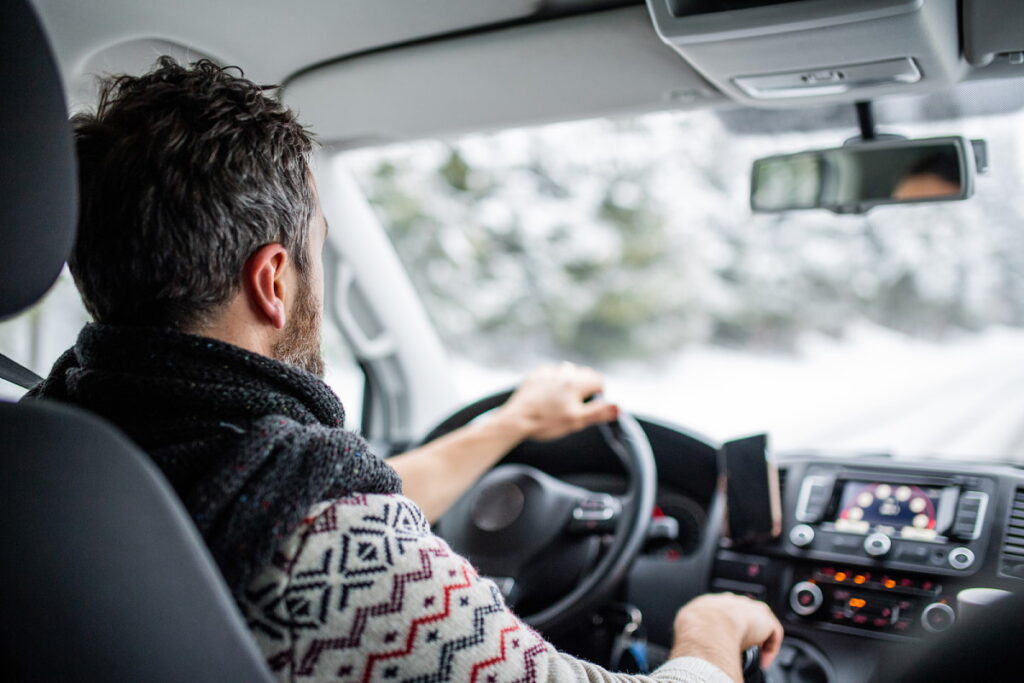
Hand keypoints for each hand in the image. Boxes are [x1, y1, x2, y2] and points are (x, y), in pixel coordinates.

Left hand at [494, 362, 618, 441]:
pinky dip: (554, 380)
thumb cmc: (547, 422)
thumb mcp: (576, 421)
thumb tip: (618, 407)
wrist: (516, 420)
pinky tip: (549, 394)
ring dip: (570, 380)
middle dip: (586, 385)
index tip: (593, 405)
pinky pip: (551, 373)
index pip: (599, 380)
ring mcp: (547, 373)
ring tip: (564, 398)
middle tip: (580, 404)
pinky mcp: (535, 376)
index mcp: (575, 383)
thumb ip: (598, 413)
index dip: (600, 393)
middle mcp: (563, 373)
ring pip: (567, 370)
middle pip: (584, 373)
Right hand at [671, 594, 783, 680]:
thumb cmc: (694, 633)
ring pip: (757, 621)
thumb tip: (689, 652)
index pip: (719, 611)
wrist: (707, 628)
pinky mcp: (764, 618)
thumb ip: (691, 636)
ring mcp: (747, 607)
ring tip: (755, 653)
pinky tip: (764, 661)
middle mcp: (728, 601)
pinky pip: (772, 634)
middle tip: (739, 647)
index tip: (723, 641)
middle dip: (741, 629)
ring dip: (757, 638)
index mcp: (707, 602)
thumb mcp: (686, 633)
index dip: (723, 626)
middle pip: (740, 613)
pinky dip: (769, 649)